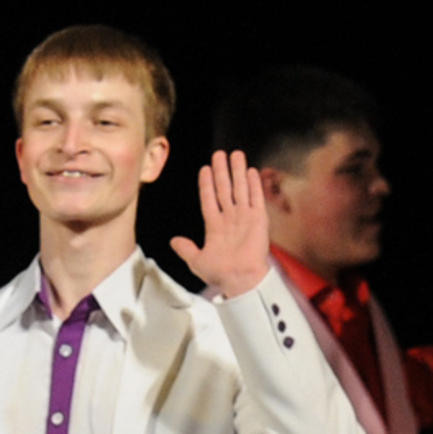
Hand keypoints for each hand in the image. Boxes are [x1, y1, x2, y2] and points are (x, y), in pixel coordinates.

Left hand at [170, 149, 270, 298]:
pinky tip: (251, 171)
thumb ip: (186, 249)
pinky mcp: (259, 220)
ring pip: (240, 189)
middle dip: (222, 171)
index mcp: (214, 226)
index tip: (205, 169)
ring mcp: (244, 217)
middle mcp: (230, 218)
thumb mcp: (196, 261)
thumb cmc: (220, 273)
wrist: (239, 279)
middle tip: (219, 154)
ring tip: (236, 155)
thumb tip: (173, 241)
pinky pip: (256, 198)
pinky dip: (254, 185)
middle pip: (225, 189)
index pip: (209, 199)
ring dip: (238, 172)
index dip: (207, 184)